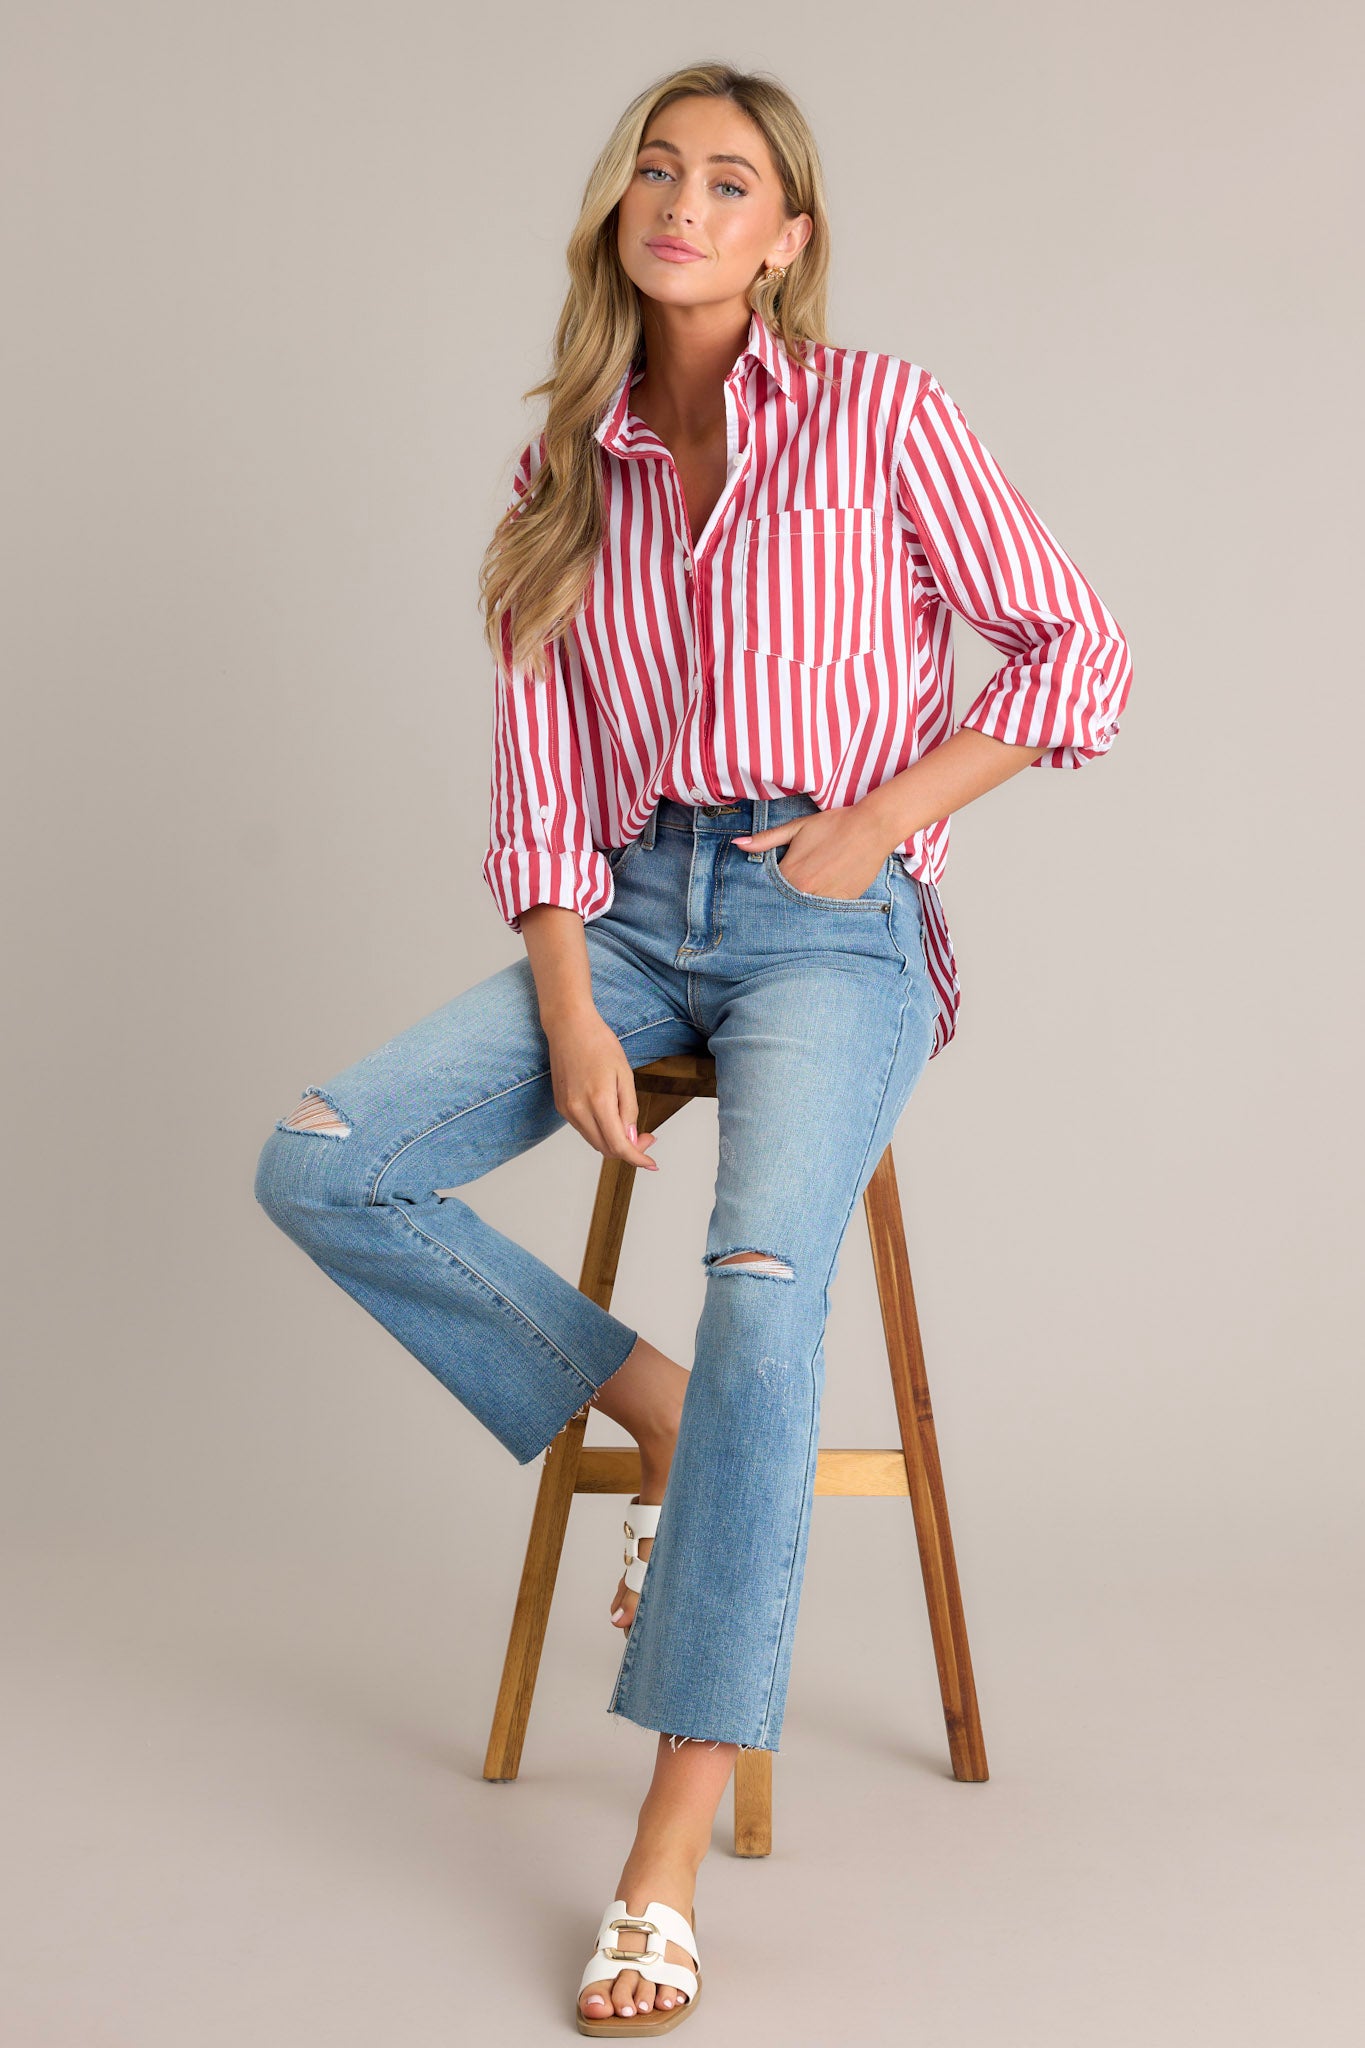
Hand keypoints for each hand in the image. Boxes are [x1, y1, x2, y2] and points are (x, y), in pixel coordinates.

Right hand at [542, 1008, 659, 1170]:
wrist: (568, 1026)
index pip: (619, 1145)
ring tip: (631, 1126)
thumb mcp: (624, 1074)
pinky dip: (600, 1131)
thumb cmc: (599, 1043)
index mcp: (598, 1101)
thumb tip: (630, 1137)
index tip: (651, 1163)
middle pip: (606, 1149)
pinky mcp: (561, 1106)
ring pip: (594, 1141)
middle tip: (646, 1136)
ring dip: (614, 1141)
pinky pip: (584, 1129)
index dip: (637, 1158)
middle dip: (629, 1149)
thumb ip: (629, 1109)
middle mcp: (578, 1110)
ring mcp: (567, 1110)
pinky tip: (611, 1116)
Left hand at [733, 805, 888, 899]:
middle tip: (791, 892)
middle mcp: (805, 892)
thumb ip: (766, 840)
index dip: (767, 888)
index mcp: (790, 874)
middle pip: (785, 904)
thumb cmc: (833, 825)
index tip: (771, 885)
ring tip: (809, 891)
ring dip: (803, 905)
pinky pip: (826, 912)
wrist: (871, 828)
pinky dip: (822, 907)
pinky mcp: (844, 903)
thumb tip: (738, 844)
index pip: (768, 890)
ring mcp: (825, 900)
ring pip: (805, 910)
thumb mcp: (796, 828)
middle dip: (783, 900)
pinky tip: (824, 895)